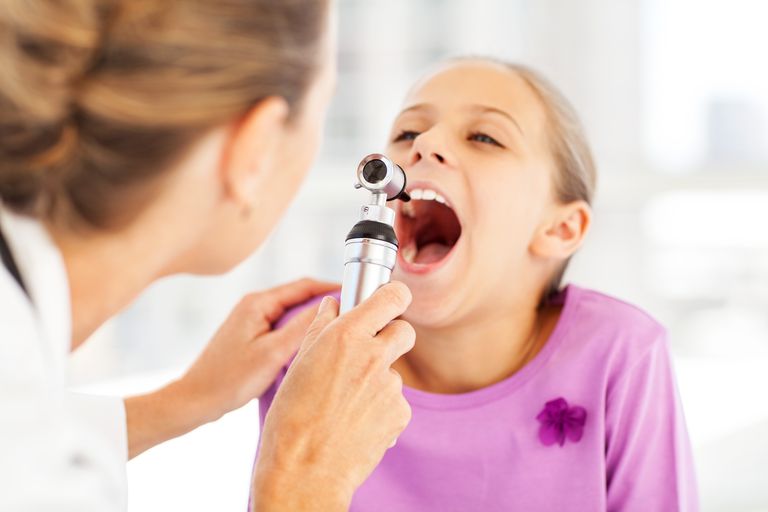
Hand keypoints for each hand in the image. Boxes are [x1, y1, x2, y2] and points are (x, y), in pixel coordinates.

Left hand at [125, 278, 338, 458]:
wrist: (196, 401)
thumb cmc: (229, 380)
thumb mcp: (273, 353)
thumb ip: (303, 328)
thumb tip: (331, 308)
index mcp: (258, 303)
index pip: (305, 286)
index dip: (332, 289)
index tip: (355, 296)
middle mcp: (254, 306)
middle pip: (300, 297)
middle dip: (326, 304)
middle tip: (353, 315)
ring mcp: (251, 321)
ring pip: (292, 314)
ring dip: (313, 320)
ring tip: (338, 332)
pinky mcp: (251, 336)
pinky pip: (283, 327)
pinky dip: (300, 333)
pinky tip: (312, 348)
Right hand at [251, 281, 414, 510]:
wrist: (304, 470)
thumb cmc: (292, 418)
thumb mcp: (299, 363)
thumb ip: (321, 328)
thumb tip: (333, 305)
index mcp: (346, 336)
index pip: (391, 297)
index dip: (395, 297)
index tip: (392, 300)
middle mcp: (373, 356)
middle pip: (405, 331)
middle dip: (392, 337)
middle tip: (370, 352)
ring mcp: (390, 386)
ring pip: (395, 371)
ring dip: (378, 380)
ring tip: (347, 403)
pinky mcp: (400, 413)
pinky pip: (396, 401)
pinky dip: (382, 409)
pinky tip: (357, 422)